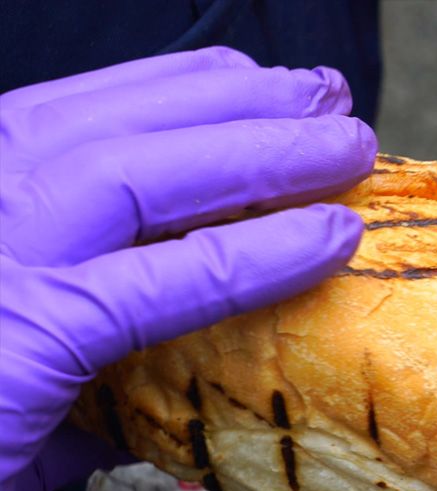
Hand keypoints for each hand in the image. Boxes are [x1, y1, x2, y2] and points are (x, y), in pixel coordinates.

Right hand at [0, 47, 377, 490]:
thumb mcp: (2, 385)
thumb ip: (75, 382)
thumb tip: (156, 399)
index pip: (71, 120)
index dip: (176, 93)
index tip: (262, 89)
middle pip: (115, 125)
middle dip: (237, 103)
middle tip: (331, 104)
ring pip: (139, 174)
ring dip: (260, 152)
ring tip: (348, 147)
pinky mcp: (24, 335)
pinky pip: (161, 283)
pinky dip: (256, 255)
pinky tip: (328, 242)